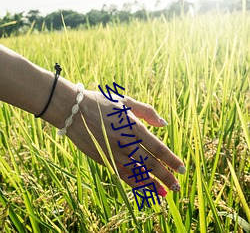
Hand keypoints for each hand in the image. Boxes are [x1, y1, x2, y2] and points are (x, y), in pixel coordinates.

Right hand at [66, 90, 185, 195]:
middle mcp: (126, 143)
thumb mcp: (126, 101)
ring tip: (164, 193)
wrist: (74, 111)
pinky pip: (121, 174)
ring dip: (152, 184)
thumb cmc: (101, 103)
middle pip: (151, 164)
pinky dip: (133, 183)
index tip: (182, 169)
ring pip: (137, 173)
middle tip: (177, 186)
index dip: (171, 160)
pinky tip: (141, 188)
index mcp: (134, 128)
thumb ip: (147, 111)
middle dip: (166, 176)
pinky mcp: (104, 159)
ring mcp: (114, 153)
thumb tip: (163, 123)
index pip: (158, 148)